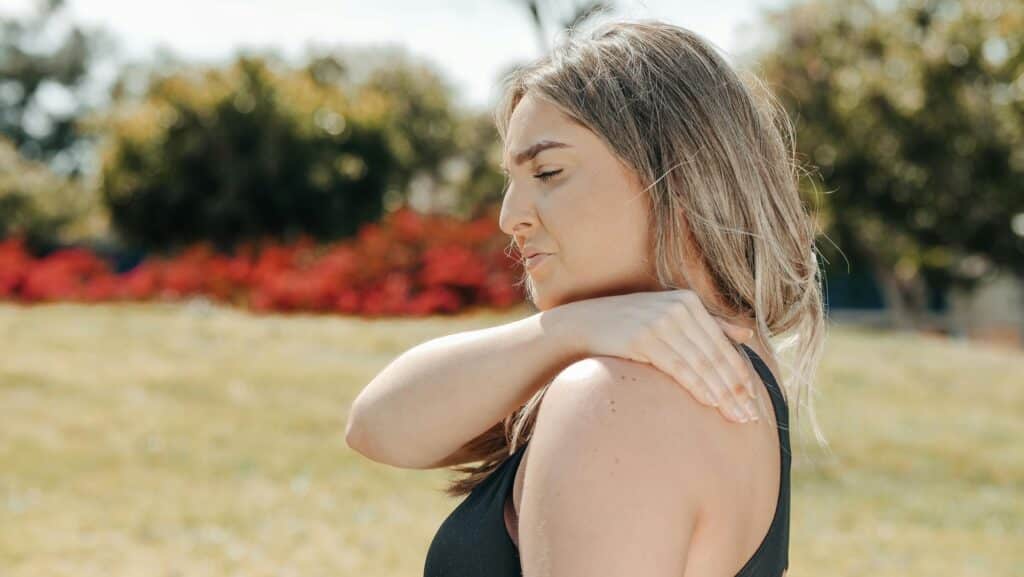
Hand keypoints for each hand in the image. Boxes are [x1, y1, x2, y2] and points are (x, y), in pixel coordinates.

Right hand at [561, 289, 760, 422]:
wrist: (584, 323)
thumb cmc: (629, 324)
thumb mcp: (669, 315)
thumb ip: (709, 322)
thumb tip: (747, 334)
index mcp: (688, 301)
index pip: (723, 344)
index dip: (741, 374)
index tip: (755, 400)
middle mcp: (678, 308)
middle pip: (715, 356)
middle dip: (736, 389)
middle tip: (751, 416)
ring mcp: (660, 322)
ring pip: (701, 363)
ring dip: (722, 393)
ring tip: (737, 417)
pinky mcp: (643, 337)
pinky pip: (678, 366)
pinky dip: (697, 385)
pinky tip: (711, 403)